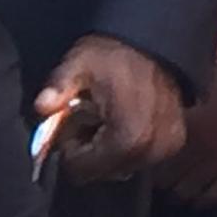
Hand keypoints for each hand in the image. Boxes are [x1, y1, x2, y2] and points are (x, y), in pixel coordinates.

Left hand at [36, 36, 187, 183]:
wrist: (155, 43)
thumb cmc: (114, 55)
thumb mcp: (78, 65)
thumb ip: (58, 88)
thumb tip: (42, 106)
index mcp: (127, 138)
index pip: (81, 170)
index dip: (70, 147)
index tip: (75, 121)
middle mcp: (151, 150)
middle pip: (100, 173)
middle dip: (89, 150)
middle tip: (91, 117)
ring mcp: (166, 149)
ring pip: (119, 168)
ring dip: (108, 150)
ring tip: (108, 117)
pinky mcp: (174, 144)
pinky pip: (139, 159)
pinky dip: (127, 146)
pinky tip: (125, 120)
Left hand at [157, 53, 216, 206]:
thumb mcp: (198, 86)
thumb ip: (182, 109)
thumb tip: (162, 119)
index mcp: (189, 125)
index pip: (157, 153)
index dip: (147, 157)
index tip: (142, 158)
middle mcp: (203, 147)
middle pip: (167, 177)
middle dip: (159, 177)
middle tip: (156, 177)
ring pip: (188, 191)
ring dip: (178, 191)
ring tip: (174, 189)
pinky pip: (215, 194)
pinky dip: (203, 199)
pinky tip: (197, 197)